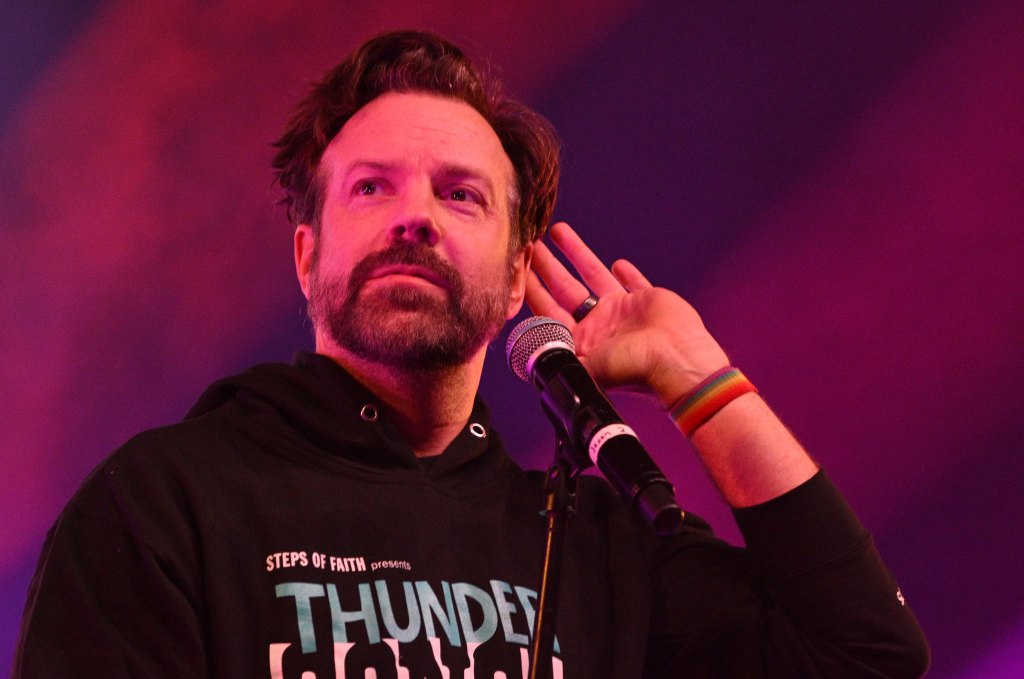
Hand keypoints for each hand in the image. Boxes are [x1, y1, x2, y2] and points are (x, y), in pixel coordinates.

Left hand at [525, 222, 729, 406]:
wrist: (677, 361)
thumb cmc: (632, 369)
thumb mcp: (585, 368)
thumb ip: (558, 358)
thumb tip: (529, 355)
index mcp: (580, 341)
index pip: (547, 309)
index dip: (531, 287)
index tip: (517, 265)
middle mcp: (598, 326)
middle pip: (565, 289)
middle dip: (546, 265)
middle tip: (532, 242)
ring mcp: (622, 312)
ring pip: (593, 276)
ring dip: (576, 254)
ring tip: (557, 231)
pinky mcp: (646, 300)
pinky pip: (632, 282)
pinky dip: (624, 272)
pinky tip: (615, 263)